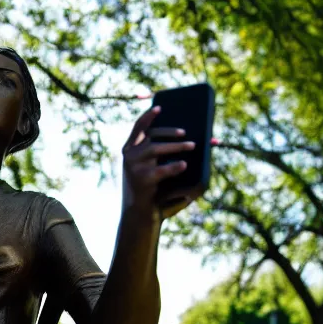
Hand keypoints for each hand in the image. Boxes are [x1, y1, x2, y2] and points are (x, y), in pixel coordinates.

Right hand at [121, 106, 196, 221]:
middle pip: (151, 136)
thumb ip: (164, 156)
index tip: (160, 107)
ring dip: (176, 146)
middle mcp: (129, 156)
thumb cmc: (152, 191)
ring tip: (193, 145)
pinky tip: (184, 164)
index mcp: (130, 151)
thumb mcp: (154, 170)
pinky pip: (161, 169)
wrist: (140, 216)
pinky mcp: (142, 180)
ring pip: (156, 148)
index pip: (137, 128)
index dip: (148, 116)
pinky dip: (174, 166)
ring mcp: (134, 167)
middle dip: (170, 132)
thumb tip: (190, 141)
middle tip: (186, 133)